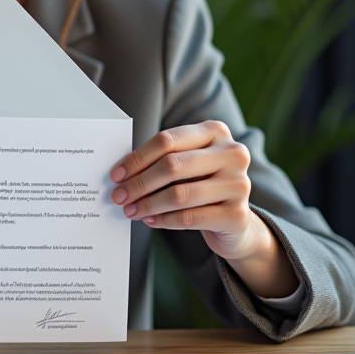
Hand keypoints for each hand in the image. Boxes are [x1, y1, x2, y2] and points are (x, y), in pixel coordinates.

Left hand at [109, 121, 296, 298]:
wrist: (235, 222)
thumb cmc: (202, 184)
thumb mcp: (187, 163)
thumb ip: (163, 160)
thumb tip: (121, 174)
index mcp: (216, 131)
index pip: (167, 140)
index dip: (138, 158)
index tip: (116, 174)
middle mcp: (233, 153)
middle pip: (172, 165)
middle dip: (139, 182)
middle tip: (118, 196)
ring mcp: (238, 184)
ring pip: (180, 194)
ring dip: (148, 204)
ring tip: (130, 211)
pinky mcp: (236, 215)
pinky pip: (189, 217)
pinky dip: (164, 220)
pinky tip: (150, 221)